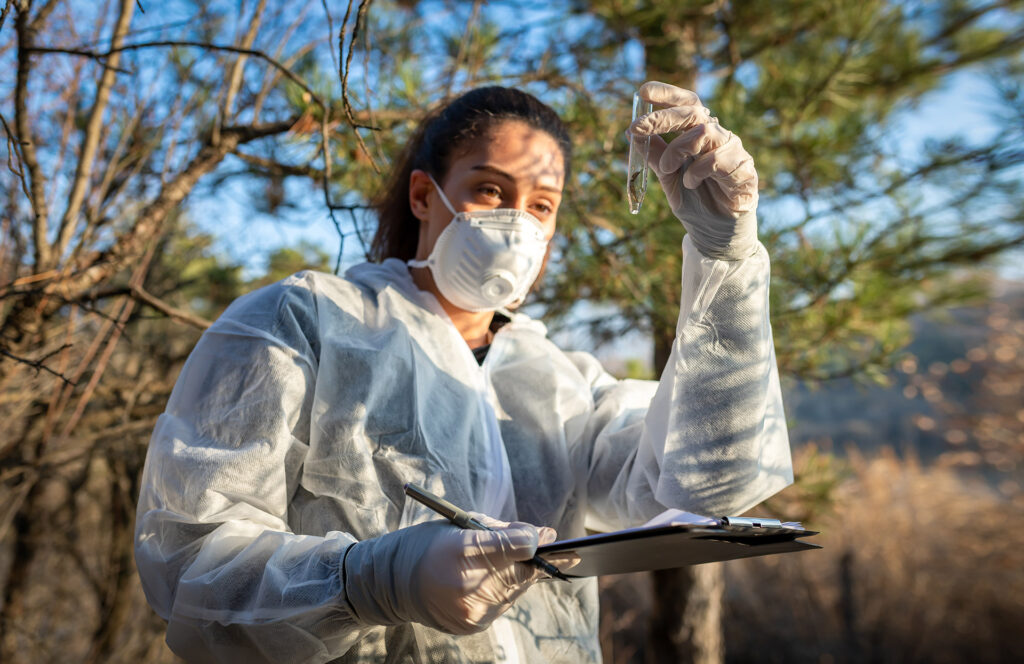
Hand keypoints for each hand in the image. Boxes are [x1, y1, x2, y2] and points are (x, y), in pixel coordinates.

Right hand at [344, 513, 561, 634]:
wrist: (390, 584)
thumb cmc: (428, 545)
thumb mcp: (459, 525)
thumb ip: (500, 531)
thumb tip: (539, 535)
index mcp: (458, 549)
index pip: (510, 547)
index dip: (533, 540)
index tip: (551, 535)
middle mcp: (464, 584)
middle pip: (518, 572)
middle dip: (540, 559)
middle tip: (567, 548)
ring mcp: (468, 610)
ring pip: (514, 590)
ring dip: (525, 575)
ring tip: (534, 559)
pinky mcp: (472, 625)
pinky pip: (502, 604)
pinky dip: (508, 590)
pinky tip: (507, 578)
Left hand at [630, 81, 758, 260]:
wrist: (715, 233)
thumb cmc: (695, 201)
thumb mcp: (667, 177)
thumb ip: (654, 155)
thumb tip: (631, 133)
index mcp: (699, 133)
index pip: (687, 103)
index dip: (667, 93)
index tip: (642, 90)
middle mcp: (717, 136)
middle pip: (693, 112)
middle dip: (662, 117)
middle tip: (637, 128)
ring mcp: (733, 150)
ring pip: (705, 132)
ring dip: (677, 149)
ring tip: (667, 169)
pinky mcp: (745, 169)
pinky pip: (719, 159)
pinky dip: (698, 169)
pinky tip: (691, 182)